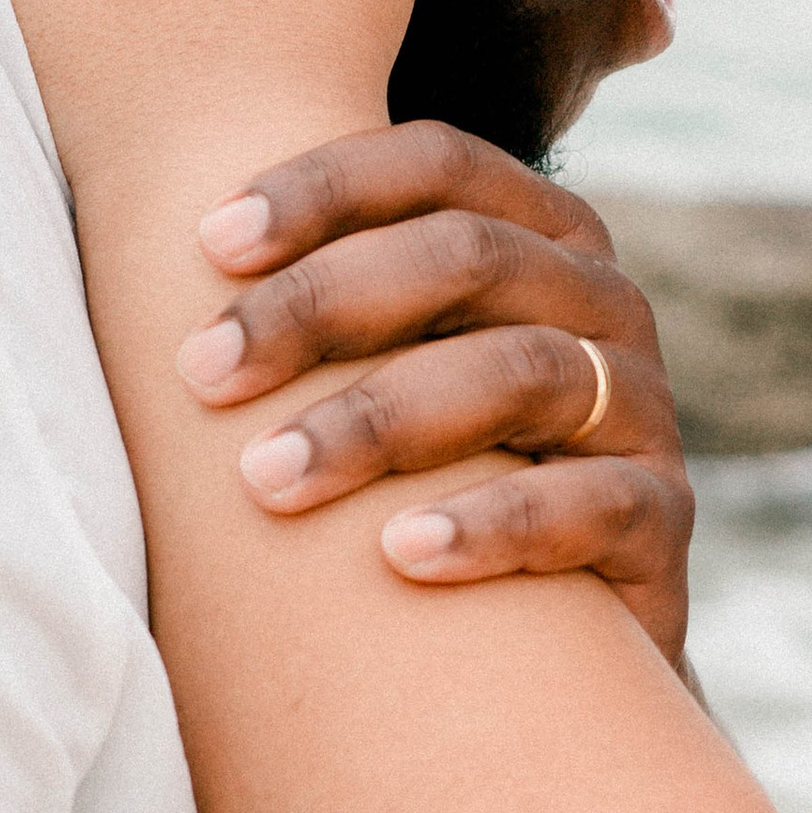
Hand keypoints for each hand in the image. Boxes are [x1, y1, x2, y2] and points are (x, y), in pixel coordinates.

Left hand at [180, 120, 696, 665]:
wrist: (539, 649)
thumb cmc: (420, 477)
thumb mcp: (379, 370)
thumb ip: (322, 305)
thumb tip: (148, 227)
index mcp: (535, 234)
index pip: (441, 164)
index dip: (325, 188)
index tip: (207, 246)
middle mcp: (599, 300)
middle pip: (471, 255)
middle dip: (322, 305)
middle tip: (202, 375)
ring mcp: (642, 407)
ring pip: (523, 372)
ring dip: (378, 420)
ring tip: (265, 481)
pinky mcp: (662, 519)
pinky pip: (590, 503)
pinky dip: (492, 524)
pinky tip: (398, 556)